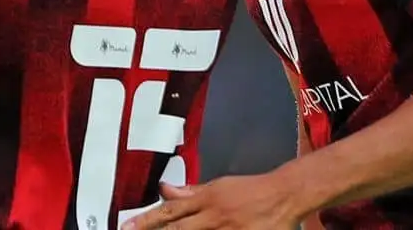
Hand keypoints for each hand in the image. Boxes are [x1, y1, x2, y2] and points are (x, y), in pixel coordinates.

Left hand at [120, 174, 307, 229]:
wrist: (285, 193)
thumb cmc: (250, 190)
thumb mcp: (218, 186)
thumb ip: (191, 192)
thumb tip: (164, 189)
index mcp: (206, 199)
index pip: (170, 210)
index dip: (147, 219)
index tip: (127, 227)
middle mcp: (214, 216)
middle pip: (178, 229)